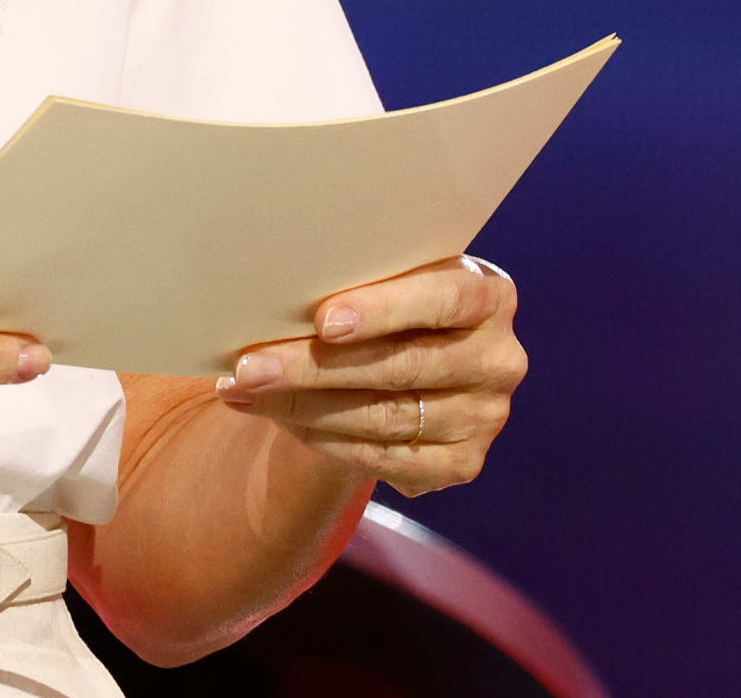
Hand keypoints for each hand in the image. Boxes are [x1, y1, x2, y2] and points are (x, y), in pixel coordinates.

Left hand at [212, 255, 523, 496]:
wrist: (408, 356)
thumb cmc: (387, 298)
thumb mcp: (388, 275)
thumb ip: (357, 275)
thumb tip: (271, 284)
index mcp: (489, 295)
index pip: (443, 299)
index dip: (384, 309)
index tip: (323, 320)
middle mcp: (499, 360)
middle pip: (400, 366)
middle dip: (313, 366)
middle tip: (246, 365)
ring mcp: (483, 418)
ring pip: (382, 417)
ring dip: (301, 406)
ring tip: (241, 390)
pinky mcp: (461, 464)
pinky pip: (382, 457)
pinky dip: (322, 438)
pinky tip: (279, 418)